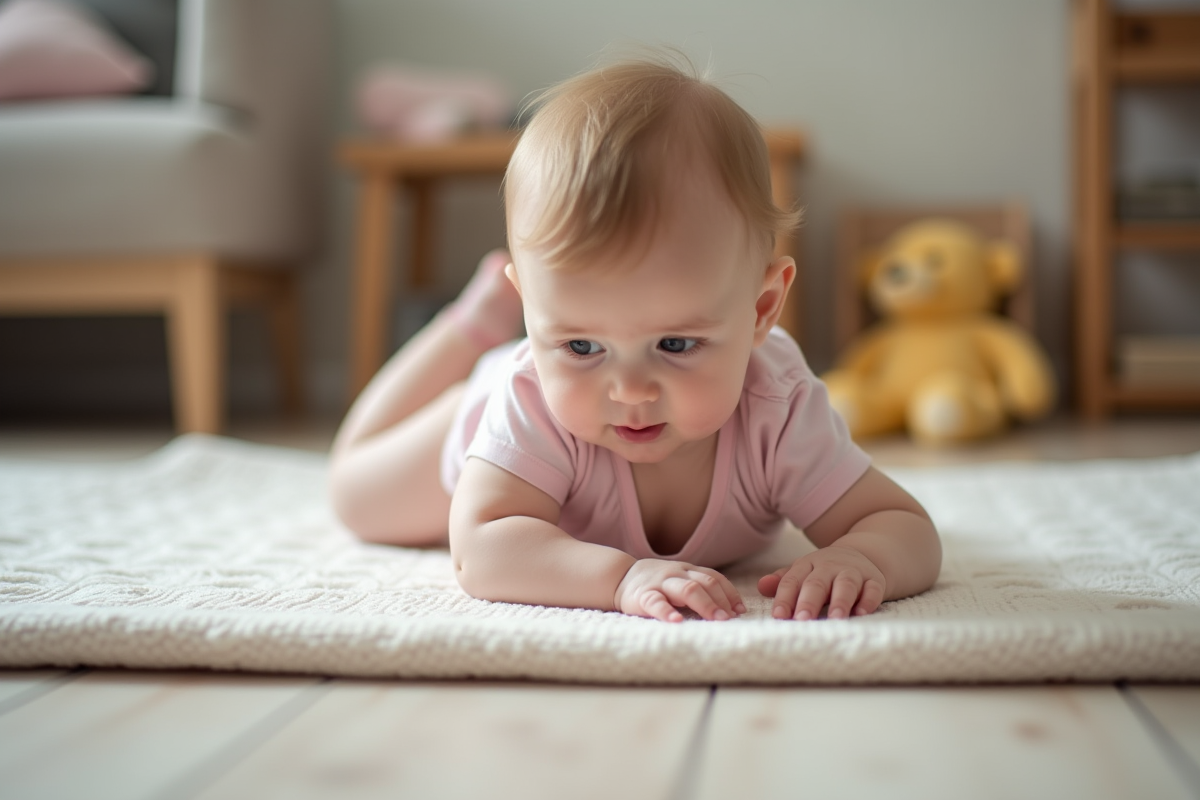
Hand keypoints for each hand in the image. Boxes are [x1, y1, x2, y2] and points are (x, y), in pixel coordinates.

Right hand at [615, 559, 744, 622]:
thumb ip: (702, 590)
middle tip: (730, 618)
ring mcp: (660, 583)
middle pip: (704, 583)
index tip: (740, 611)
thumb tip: (733, 611)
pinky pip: (656, 603)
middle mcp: (677, 573)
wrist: (620, 577)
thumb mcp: (681, 580)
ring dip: (704, 604)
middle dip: (720, 601)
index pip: (714, 577)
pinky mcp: (642, 596)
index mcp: (688, 570)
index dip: (729, 593)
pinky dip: (667, 612)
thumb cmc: (658, 583)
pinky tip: (676, 622)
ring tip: (716, 620)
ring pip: (685, 589)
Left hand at [757, 546, 885, 620]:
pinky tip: (861, 613)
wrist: (860, 556)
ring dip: (840, 601)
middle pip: (817, 583)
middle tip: (802, 620)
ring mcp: (853, 572)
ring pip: (846, 584)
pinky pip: (873, 589)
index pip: (792, 581)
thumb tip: (761, 586)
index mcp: (807, 565)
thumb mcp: (802, 573)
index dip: (784, 598)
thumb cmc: (823, 573)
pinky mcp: (874, 580)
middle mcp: (829, 566)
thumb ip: (782, 582)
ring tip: (835, 618)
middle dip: (808, 602)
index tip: (779, 616)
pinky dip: (868, 601)